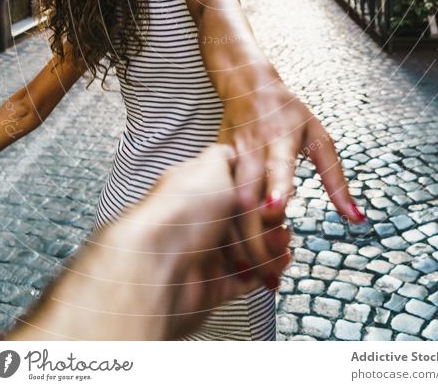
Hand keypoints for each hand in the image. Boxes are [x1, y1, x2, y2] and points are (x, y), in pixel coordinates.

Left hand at [7, 144, 290, 340]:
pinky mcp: (209, 285)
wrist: (157, 266)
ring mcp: (202, 253)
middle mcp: (196, 220)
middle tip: (279, 225)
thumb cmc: (179, 213)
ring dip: (269, 248)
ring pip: (246, 251)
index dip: (256, 191)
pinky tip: (274, 267)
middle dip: (267, 223)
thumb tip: (230, 152)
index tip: (272, 195)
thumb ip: (222, 157)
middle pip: (242, 221)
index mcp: (195, 189)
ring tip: (280, 246)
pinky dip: (262, 274)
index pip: (233, 187)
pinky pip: (243, 280)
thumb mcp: (208, 165)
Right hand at [218, 82, 362, 275]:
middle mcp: (251, 149)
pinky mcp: (214, 167)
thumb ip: (337, 181)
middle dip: (256, 238)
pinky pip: (216, 206)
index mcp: (280, 139)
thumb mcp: (319, 139)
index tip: (275, 210)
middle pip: (246, 197)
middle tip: (271, 276)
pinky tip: (234, 260)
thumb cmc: (290, 114)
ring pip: (226, 207)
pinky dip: (224, 233)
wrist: (248, 85)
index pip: (277, 164)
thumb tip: (358, 219)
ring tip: (256, 276)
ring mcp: (229, 158)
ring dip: (239, 243)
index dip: (276, 186)